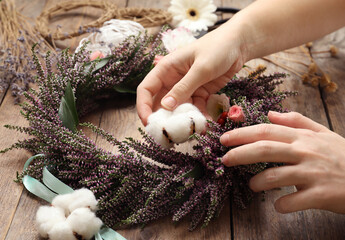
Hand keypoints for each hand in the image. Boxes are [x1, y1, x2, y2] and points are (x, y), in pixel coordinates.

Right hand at [136, 24, 246, 125]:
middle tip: (168, 134)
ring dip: (182, 121)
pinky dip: (198, 117)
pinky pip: (195, 109)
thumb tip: (165, 106)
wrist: (239, 44)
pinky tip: (205, 125)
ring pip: (178, 109)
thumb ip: (183, 88)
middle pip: (160, 103)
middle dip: (163, 119)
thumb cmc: (218, 48)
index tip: (149, 123)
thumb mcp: (201, 68)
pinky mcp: (200, 93)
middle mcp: (173, 80)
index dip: (143, 106)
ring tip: (189, 132)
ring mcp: (187, 88)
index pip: (146, 89)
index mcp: (166, 69)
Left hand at [220, 111, 344, 213]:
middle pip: (265, 149)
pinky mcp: (321, 195)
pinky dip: (282, 205)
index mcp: (303, 137)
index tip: (224, 139)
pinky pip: (293, 201)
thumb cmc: (342, 156)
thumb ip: (297, 121)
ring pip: (275, 176)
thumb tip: (271, 113)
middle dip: (240, 154)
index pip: (267, 131)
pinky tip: (278, 205)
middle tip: (224, 160)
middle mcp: (306, 152)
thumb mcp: (323, 133)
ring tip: (253, 185)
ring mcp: (313, 173)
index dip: (243, 134)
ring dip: (258, 182)